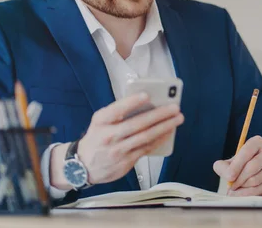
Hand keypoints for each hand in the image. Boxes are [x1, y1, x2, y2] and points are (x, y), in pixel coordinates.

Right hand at [50, 93, 183, 188]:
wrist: (83, 166)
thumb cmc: (97, 137)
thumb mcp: (100, 122)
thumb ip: (118, 112)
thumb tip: (146, 102)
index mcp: (101, 121)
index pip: (116, 110)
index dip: (131, 102)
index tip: (146, 95)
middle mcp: (108, 136)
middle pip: (137, 124)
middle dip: (159, 115)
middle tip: (174, 107)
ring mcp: (117, 151)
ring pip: (145, 137)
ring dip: (164, 127)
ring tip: (177, 118)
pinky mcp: (126, 162)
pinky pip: (146, 148)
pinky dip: (159, 139)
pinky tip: (169, 132)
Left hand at [213, 136, 261, 196]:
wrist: (256, 171)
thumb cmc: (242, 164)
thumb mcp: (231, 161)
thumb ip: (223, 166)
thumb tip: (227, 175)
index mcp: (257, 142)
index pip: (247, 151)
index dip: (237, 165)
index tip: (229, 176)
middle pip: (252, 167)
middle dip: (239, 179)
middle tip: (230, 185)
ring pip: (255, 180)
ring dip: (242, 187)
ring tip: (235, 188)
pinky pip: (259, 189)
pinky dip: (247, 193)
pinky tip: (241, 193)